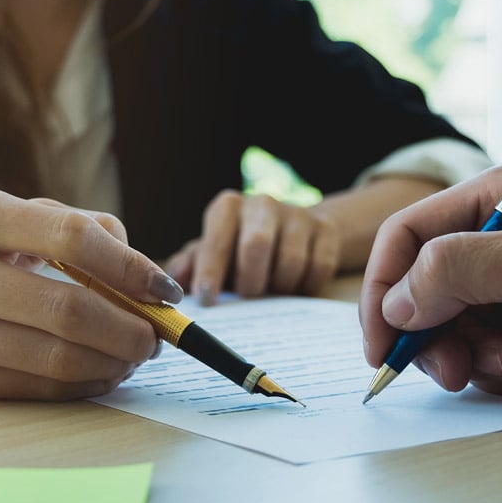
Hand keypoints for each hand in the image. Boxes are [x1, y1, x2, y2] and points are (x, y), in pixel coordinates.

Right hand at [0, 186, 179, 399]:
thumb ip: (69, 225)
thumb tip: (139, 269)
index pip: (72, 239)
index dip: (131, 267)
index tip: (166, 289)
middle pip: (70, 310)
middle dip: (131, 329)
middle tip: (157, 335)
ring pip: (58, 358)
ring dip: (114, 362)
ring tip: (135, 354)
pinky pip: (37, 387)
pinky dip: (83, 384)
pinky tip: (102, 372)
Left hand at [167, 190, 340, 305]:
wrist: (291, 231)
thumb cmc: (238, 248)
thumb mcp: (212, 253)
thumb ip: (190, 265)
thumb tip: (174, 279)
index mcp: (227, 208)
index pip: (217, 241)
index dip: (211, 273)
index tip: (208, 299)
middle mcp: (261, 203)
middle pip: (257, 246)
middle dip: (250, 282)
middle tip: (247, 297)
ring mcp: (298, 214)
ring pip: (291, 262)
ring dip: (280, 288)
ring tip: (272, 291)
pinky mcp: (327, 229)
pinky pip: (319, 268)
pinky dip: (306, 287)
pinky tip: (296, 288)